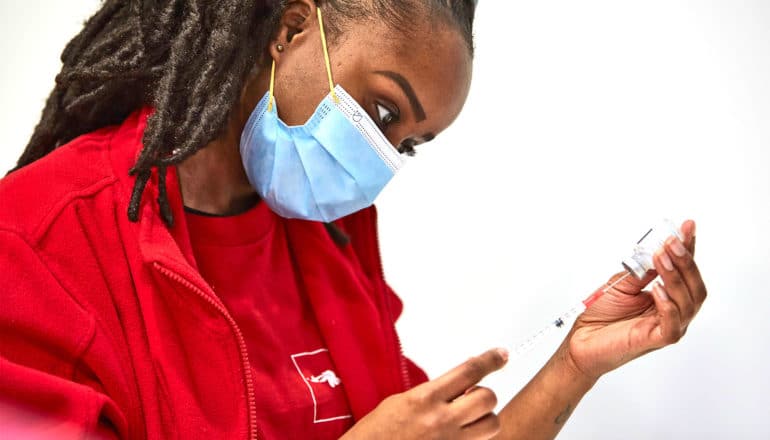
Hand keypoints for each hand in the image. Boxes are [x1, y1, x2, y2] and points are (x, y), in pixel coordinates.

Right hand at [342, 348, 507, 439]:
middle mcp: (441, 421)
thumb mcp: (401, 401)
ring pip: (492, 425)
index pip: (468, 372)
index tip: (501, 354)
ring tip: (466, 420)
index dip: (490, 360)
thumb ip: (433, 393)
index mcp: (425, 399)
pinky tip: (457, 435)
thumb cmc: (376, 434)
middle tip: (470, 397)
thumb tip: (458, 385)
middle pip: (487, 398)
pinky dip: (474, 438)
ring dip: (484, 419)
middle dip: (483, 395)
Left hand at [564, 220, 706, 379]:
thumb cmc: (601, 314)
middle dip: (685, 261)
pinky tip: (657, 289)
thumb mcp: (622, 283)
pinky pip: (673, 326)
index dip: (688, 249)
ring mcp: (666, 326)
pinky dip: (668, 306)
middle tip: (672, 242)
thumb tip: (659, 251)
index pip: (684, 271)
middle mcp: (672, 311)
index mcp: (666, 296)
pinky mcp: (655, 340)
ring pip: (688, 303)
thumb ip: (642, 270)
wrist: (580, 340)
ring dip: (675, 276)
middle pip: (694, 287)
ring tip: (661, 257)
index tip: (687, 227)